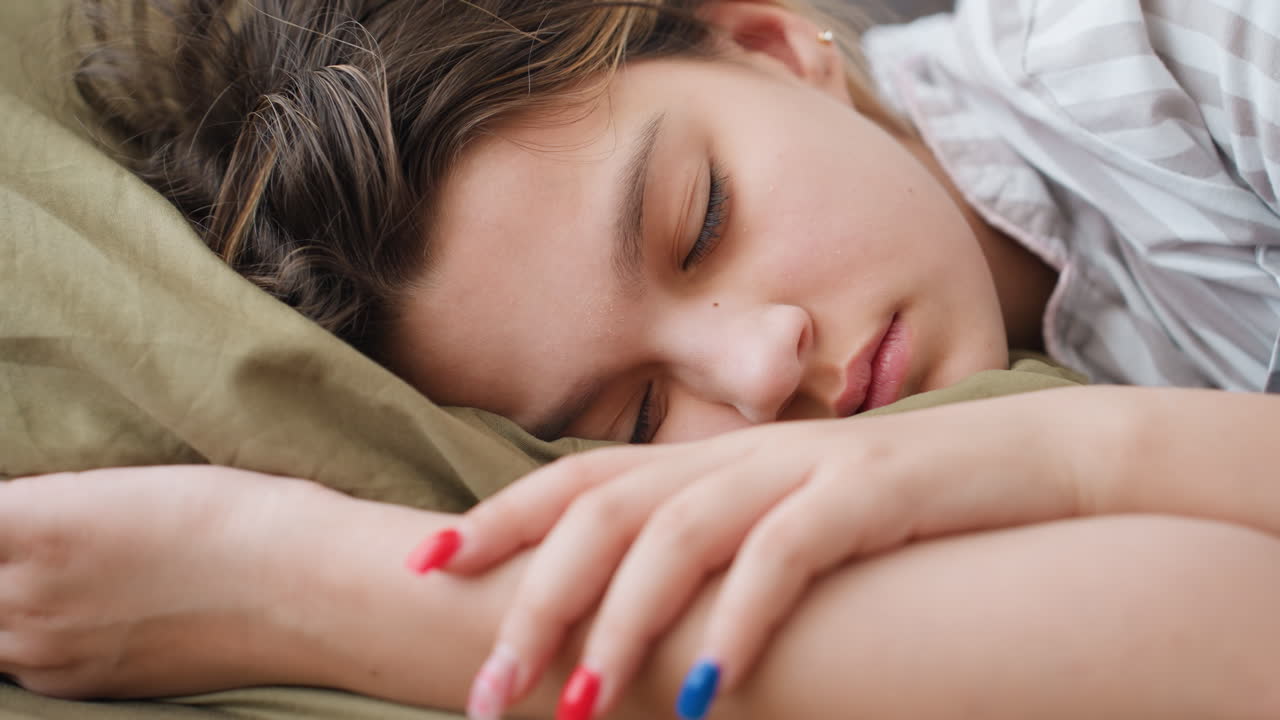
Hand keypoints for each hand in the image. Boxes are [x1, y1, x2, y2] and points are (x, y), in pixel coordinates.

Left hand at [0, 466, 316, 698]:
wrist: (306, 591)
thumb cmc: (234, 517)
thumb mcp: (122, 483)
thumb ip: (40, 504)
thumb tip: (7, 519)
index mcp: (38, 523)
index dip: (7, 515)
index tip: (24, 512)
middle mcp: (26, 595)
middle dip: (9, 552)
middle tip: (46, 537)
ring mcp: (49, 651)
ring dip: (10, 596)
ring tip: (66, 571)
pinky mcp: (81, 686)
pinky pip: (20, 663)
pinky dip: (29, 635)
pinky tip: (75, 609)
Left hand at [409, 393, 1087, 718]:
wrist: (1033, 462)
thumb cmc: (900, 509)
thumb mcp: (790, 519)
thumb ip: (714, 548)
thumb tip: (634, 616)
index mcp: (714, 460)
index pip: (582, 477)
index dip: (499, 514)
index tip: (423, 564)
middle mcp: (743, 454)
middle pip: (608, 513)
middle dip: (536, 600)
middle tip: (486, 693)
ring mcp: (806, 468)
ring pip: (681, 534)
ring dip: (621, 625)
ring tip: (575, 708)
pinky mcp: (874, 493)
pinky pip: (788, 555)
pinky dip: (739, 621)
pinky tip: (707, 692)